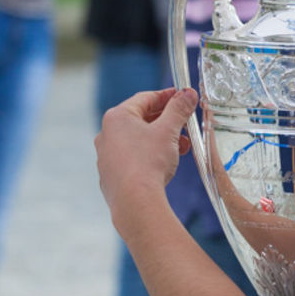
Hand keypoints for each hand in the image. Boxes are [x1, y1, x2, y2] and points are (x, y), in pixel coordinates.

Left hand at [95, 88, 196, 220]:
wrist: (134, 201)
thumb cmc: (148, 162)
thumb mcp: (169, 130)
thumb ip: (179, 109)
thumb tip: (188, 94)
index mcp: (118, 117)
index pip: (145, 98)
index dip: (167, 96)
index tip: (183, 97)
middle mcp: (107, 133)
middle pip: (141, 119)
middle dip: (167, 121)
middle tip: (185, 124)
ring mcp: (106, 155)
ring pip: (138, 140)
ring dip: (161, 140)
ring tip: (181, 148)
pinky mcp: (111, 174)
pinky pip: (132, 158)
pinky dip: (149, 156)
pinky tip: (164, 164)